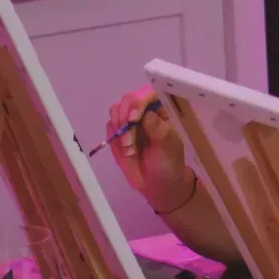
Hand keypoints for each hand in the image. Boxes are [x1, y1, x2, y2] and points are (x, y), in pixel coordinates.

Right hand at [106, 89, 189, 211]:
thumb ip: (157, 128)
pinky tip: (124, 150)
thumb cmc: (168, 163)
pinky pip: (109, 126)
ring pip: (116, 110)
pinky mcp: (117, 134)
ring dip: (118, 128)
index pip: (148, 94)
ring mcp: (129, 123)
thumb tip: (145, 114)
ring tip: (129, 148)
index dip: (138, 101)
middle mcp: (144, 113)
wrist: (157, 185)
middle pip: (128, 99)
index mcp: (160, 111)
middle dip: (125, 116)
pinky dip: (113, 136)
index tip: (133, 119)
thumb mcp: (169, 146)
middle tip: (128, 140)